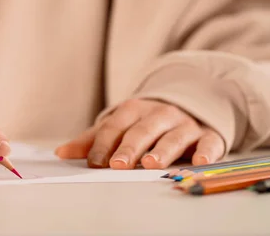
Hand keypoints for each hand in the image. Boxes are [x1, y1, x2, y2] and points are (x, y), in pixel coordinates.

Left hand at [55, 99, 224, 168]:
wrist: (187, 104)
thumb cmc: (144, 122)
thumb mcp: (118, 126)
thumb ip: (91, 140)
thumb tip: (60, 153)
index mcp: (134, 110)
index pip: (115, 127)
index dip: (104, 145)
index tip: (95, 164)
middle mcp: (160, 114)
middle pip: (142, 131)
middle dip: (129, 148)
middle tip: (118, 165)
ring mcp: (185, 124)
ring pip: (173, 136)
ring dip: (162, 150)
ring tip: (151, 163)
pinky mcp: (208, 135)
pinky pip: (209, 143)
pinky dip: (205, 152)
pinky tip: (198, 162)